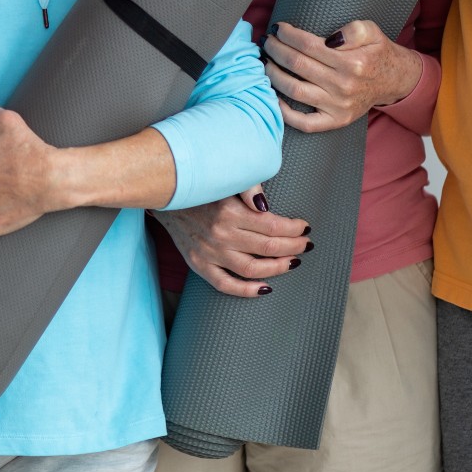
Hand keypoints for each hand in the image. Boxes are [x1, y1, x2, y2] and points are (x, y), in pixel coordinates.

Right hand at [152, 189, 310, 296]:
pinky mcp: (198, 265)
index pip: (272, 225)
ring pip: (252, 269)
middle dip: (293, 247)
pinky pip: (226, 285)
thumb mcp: (225, 180)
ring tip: (292, 262)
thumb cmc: (201, 187)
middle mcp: (220, 234)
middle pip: (268, 247)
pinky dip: (247, 290)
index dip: (294, 228)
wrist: (165, 195)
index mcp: (229, 210)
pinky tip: (266, 288)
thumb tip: (266, 205)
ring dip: (278, 267)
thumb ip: (248, 187)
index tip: (304, 227)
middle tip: (305, 245)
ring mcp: (209, 252)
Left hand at [261, 21, 422, 132]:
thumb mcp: (372, 32)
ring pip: (295, 90)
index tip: (277, 27)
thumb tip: (331, 39)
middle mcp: (344, 85)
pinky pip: (305, 123)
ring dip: (273, 74)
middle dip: (275, 50)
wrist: (393, 80)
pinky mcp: (336, 120)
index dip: (287, 35)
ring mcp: (338, 106)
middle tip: (266, 41)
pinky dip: (284, 112)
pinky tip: (273, 95)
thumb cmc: (376, 53)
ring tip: (265, 61)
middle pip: (297, 65)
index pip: (309, 46)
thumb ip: (354, 29)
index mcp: (353, 62)